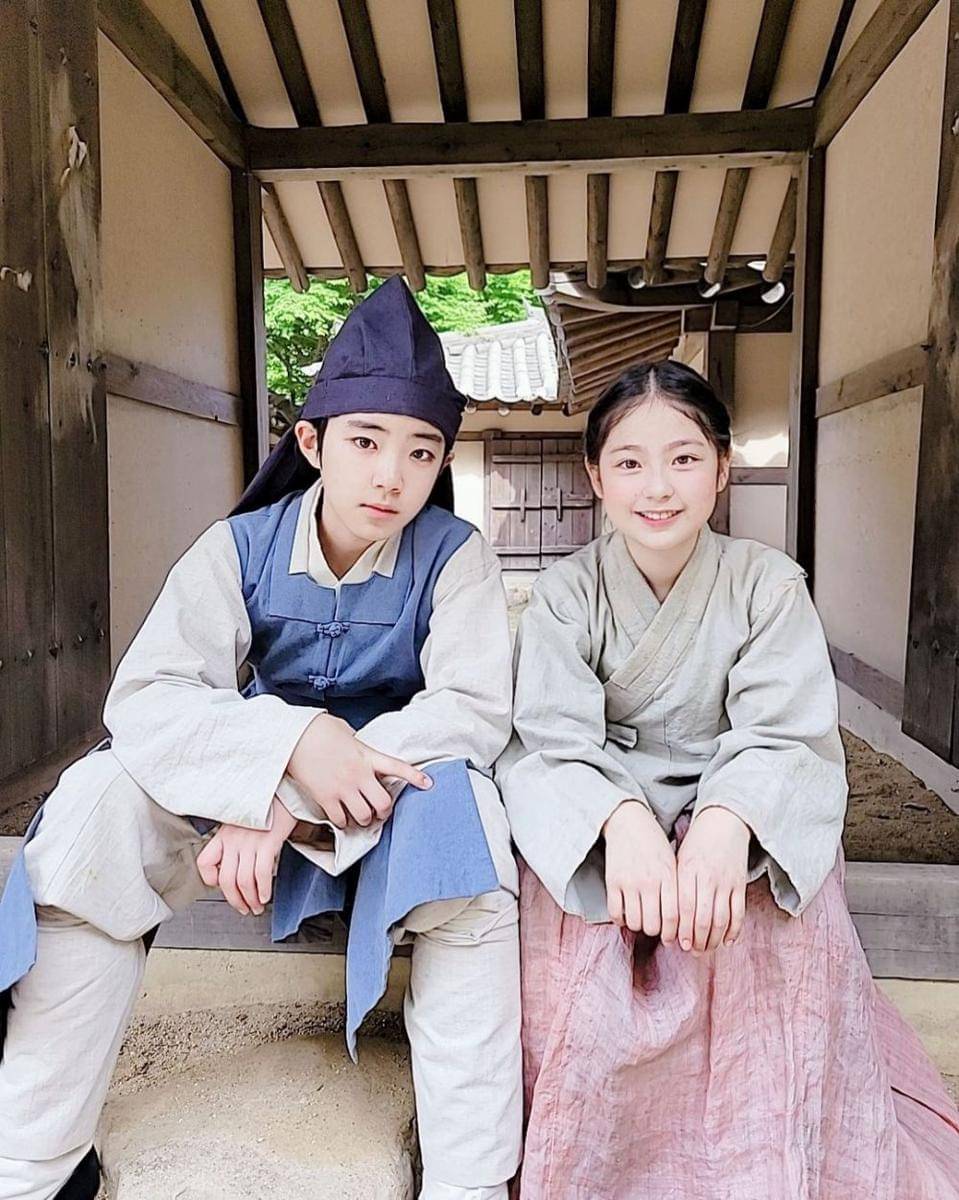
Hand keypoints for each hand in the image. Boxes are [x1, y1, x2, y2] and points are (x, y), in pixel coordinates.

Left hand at [196, 796, 296, 914]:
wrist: (285, 790)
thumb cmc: (268, 807)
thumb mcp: (243, 822)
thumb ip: (236, 840)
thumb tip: (239, 864)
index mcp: (223, 834)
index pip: (205, 863)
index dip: (212, 881)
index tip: (223, 887)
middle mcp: (233, 838)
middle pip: (226, 880)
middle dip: (235, 900)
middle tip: (244, 908)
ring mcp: (250, 841)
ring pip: (243, 880)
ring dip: (251, 899)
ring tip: (258, 906)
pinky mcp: (267, 842)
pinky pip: (261, 873)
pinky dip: (263, 889)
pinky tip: (266, 894)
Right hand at [287, 714, 431, 828]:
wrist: (292, 736)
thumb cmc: (318, 729)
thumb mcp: (347, 732)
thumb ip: (359, 747)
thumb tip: (361, 755)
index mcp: (366, 755)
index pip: (398, 767)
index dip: (415, 777)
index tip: (428, 784)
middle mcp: (358, 774)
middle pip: (383, 803)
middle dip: (384, 810)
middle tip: (379, 810)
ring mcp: (342, 788)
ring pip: (364, 817)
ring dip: (364, 819)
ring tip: (360, 816)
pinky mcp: (325, 798)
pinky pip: (341, 820)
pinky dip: (343, 822)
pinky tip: (341, 817)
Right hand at [602, 800, 678, 942]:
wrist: (628, 821)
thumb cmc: (654, 844)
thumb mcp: (672, 862)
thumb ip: (676, 889)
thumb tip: (679, 922)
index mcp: (668, 876)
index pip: (673, 917)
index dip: (673, 933)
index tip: (672, 938)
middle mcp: (649, 880)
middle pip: (653, 924)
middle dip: (656, 932)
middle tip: (656, 930)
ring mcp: (629, 881)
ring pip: (634, 921)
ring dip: (638, 926)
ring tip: (641, 920)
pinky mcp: (612, 881)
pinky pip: (615, 912)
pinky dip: (620, 919)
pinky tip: (625, 915)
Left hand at [676, 807, 749, 953]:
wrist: (724, 822)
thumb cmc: (696, 843)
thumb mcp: (679, 859)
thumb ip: (674, 885)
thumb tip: (664, 916)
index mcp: (688, 870)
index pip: (683, 907)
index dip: (681, 929)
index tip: (676, 943)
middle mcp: (707, 877)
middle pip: (703, 917)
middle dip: (697, 939)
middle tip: (691, 951)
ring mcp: (726, 881)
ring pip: (721, 919)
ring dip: (714, 939)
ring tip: (706, 949)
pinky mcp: (740, 884)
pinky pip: (738, 913)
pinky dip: (734, 930)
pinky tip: (727, 941)